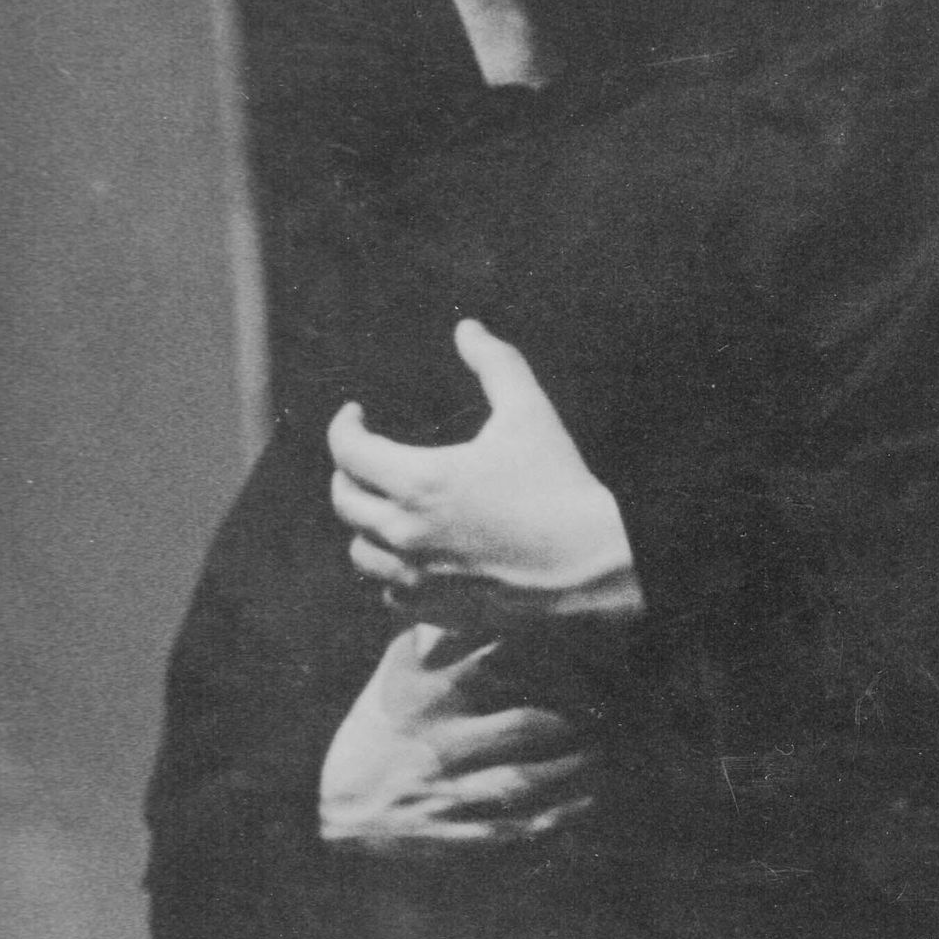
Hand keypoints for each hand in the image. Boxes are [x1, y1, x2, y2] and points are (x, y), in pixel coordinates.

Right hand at [319, 621, 600, 852]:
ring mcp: (453, 793)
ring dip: (573, 766)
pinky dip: (559, 815)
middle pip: (525, 724)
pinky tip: (586, 801)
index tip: (574, 644)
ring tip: (598, 751)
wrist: (333, 814)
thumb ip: (423, 640)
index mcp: (427, 701)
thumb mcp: (390, 683)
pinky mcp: (460, 834)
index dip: (543, 651)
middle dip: (570, 716)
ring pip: (529, 779)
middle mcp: (442, 746)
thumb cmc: (372, 736)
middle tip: (602, 704)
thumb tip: (450, 599)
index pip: (495, 663)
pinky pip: (520, 826)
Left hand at [328, 319, 644, 628]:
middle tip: (365, 457)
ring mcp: (418, 577)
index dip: (344, 427)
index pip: (347, 452)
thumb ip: (495, 363)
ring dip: (365, 525)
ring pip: (360, 551)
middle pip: (344, 501)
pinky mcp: (438, 609)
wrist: (593, 564)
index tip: (356, 415)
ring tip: (384, 507)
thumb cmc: (561, 485)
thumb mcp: (530, 412)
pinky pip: (390, 593)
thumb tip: (467, 329)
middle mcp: (406, 533)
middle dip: (348, 471)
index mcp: (419, 482)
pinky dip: (391, 573)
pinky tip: (410, 556)